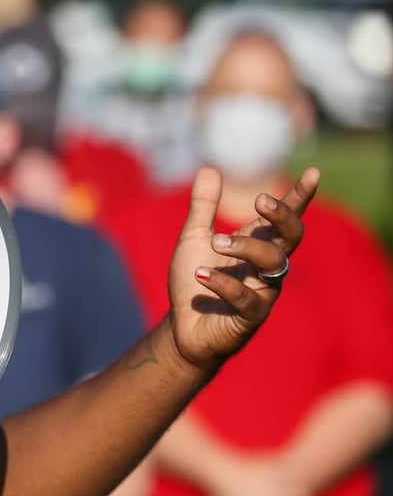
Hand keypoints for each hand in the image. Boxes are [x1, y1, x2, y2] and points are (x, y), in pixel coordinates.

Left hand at [166, 166, 317, 370]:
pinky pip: (249, 298)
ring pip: (274, 262)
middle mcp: (267, 265)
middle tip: (260, 200)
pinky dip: (226, 284)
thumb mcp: (194, 239)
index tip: (313, 173)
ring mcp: (263, 290)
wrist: (181, 327)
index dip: (300, 196)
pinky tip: (203, 276)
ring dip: (245, 248)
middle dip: (281, 216)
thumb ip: (203, 207)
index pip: (285, 217)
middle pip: (291, 236)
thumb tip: (210, 167)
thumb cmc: (193, 281)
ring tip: (213, 244)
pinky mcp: (251, 316)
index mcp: (257, 243)